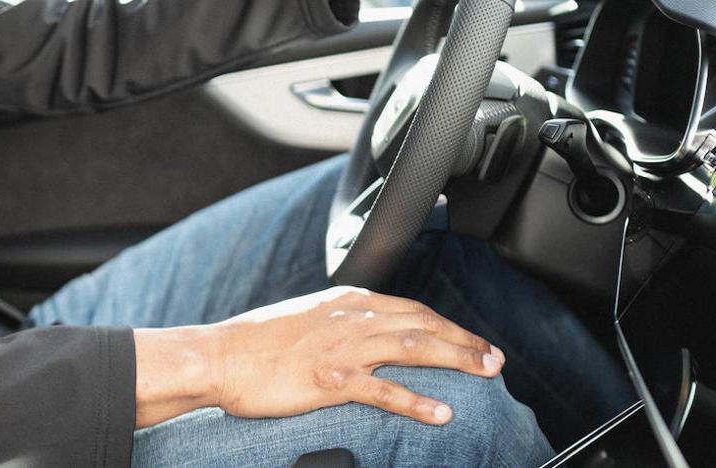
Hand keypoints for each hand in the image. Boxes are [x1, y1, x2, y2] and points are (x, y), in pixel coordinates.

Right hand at [133, 287, 505, 427]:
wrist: (220, 355)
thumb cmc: (256, 342)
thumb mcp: (305, 318)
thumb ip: (339, 322)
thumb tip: (365, 333)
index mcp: (345, 301)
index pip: (411, 309)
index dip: (447, 325)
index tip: (471, 339)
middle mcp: (350, 318)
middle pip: (422, 325)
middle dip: (464, 340)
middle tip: (495, 358)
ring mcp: (342, 348)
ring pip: (414, 349)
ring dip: (457, 360)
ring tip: (486, 375)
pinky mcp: (330, 379)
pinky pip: (384, 390)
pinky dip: (417, 401)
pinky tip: (442, 413)